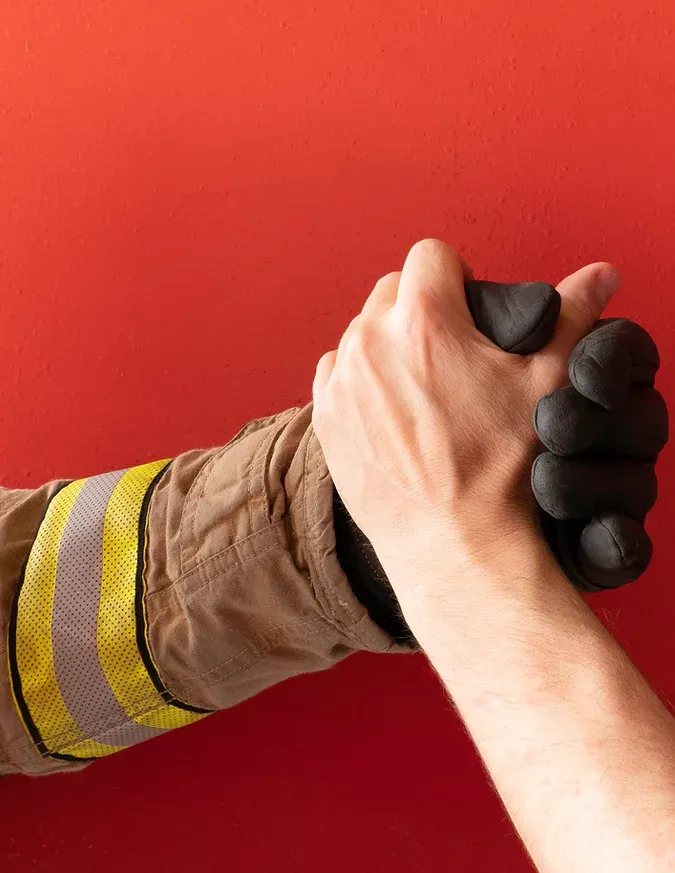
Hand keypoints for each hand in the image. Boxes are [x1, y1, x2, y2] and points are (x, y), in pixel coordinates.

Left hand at [313, 239, 618, 587]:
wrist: (455, 545)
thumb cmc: (502, 471)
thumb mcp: (548, 384)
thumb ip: (573, 317)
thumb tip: (600, 274)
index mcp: (424, 322)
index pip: (432, 255)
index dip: (458, 275)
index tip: (469, 308)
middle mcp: (370, 344)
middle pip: (392, 290)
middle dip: (421, 307)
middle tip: (450, 350)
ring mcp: (340, 384)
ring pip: (360, 331)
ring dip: (386, 343)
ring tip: (421, 383)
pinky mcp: (325, 420)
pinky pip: (334, 374)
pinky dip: (358, 380)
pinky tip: (390, 410)